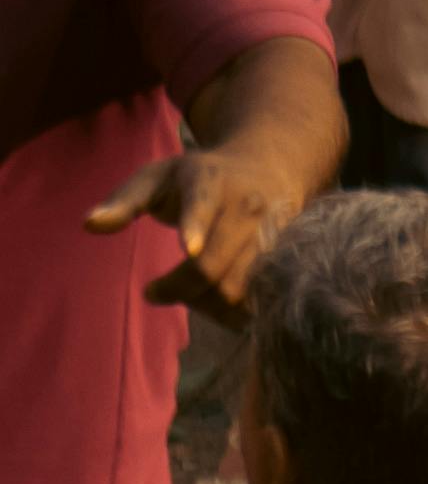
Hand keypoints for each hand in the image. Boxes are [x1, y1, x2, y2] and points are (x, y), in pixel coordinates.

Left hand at [91, 142, 294, 314]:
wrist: (268, 169)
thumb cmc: (200, 177)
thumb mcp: (158, 176)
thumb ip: (124, 200)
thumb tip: (89, 225)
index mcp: (211, 183)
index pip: (203, 207)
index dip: (196, 228)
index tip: (186, 249)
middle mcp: (247, 210)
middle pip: (213, 267)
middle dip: (180, 289)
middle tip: (155, 290)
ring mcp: (271, 239)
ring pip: (237, 292)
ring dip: (204, 306)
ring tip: (184, 294)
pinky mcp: (283, 263)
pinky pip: (256, 304)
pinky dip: (230, 314)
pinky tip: (212, 303)